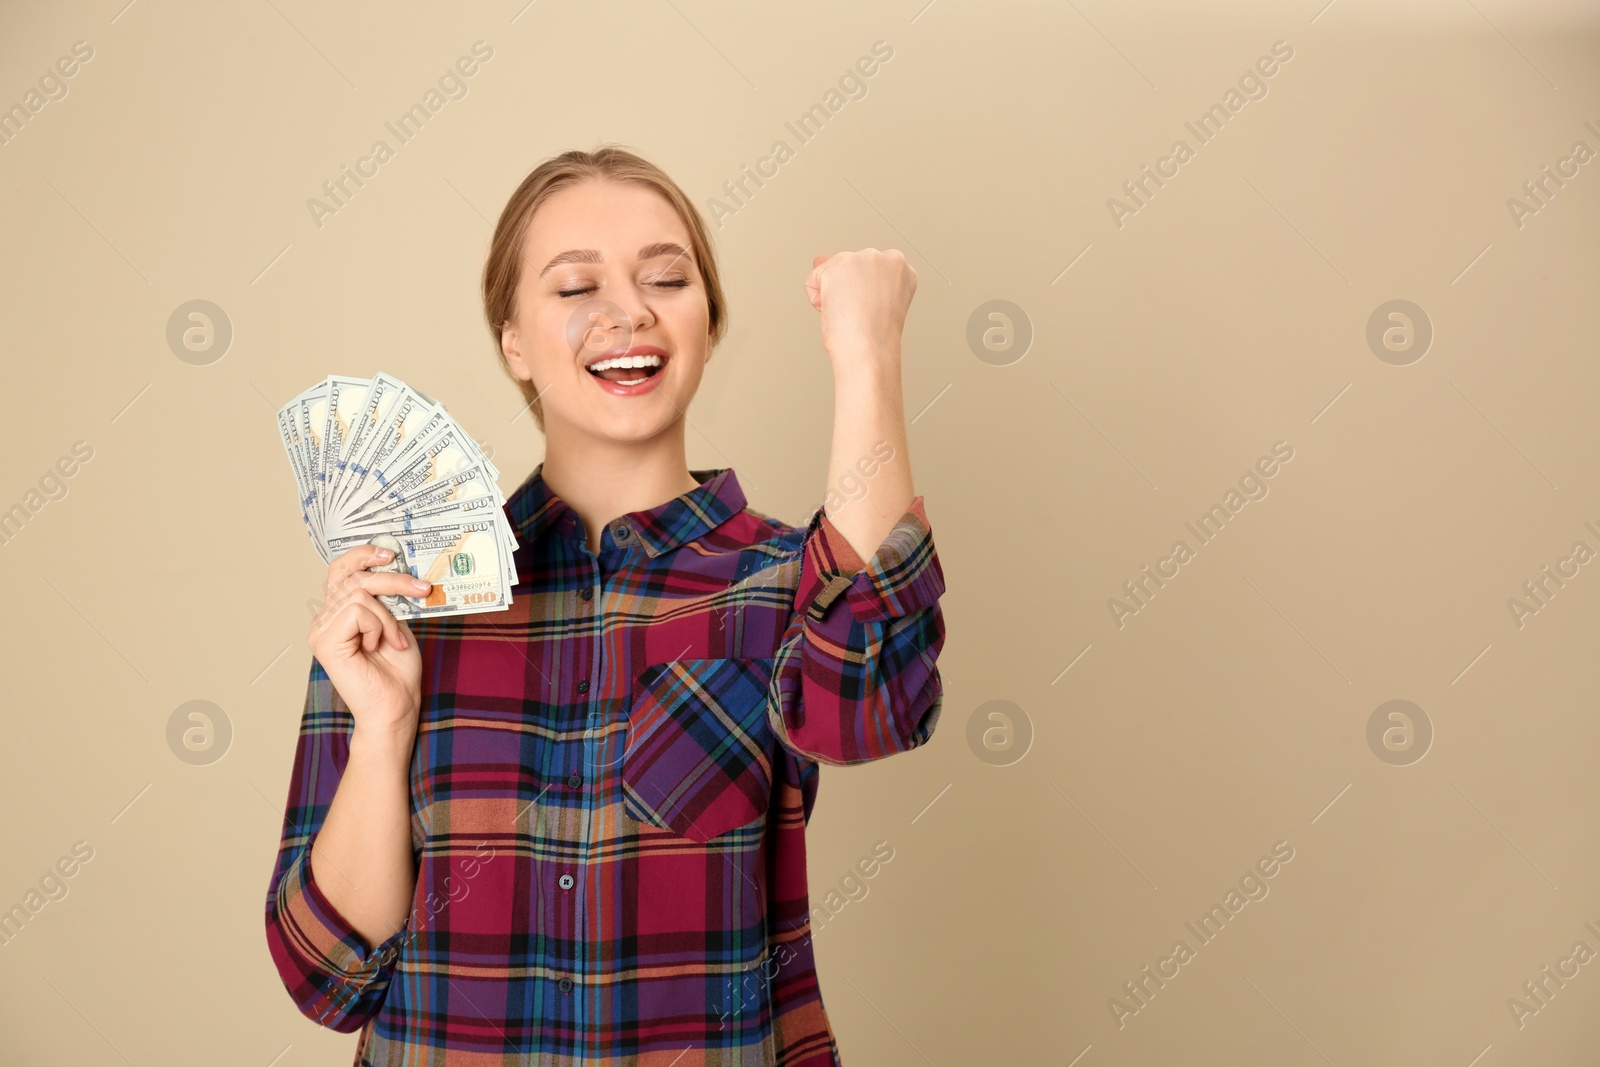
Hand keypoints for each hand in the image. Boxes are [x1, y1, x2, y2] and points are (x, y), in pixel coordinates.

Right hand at [307, 543, 428, 742]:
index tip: (390, 552)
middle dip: (392, 579)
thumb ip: (386, 597)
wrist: (396, 707)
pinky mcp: (324, 641)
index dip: (362, 555)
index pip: (340, 570)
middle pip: (352, 575)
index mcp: (337, 613)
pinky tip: (378, 647)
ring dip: (387, 616)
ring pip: (359, 593)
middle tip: (422, 589)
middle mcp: (323, 619)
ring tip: (393, 640)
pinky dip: (378, 626)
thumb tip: (395, 565)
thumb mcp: (395, 622)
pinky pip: (357, 610)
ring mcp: (320, 630)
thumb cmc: (397, 672)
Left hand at [804, 248, 916, 368]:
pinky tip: (837, 310)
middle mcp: (885, 258)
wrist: (870, 350)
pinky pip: (813, 281)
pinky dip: (817, 299)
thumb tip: (820, 259)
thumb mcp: (874, 300)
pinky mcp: (839, 264)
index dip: (865, 294)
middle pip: (849, 267)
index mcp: (901, 269)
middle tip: (861, 313)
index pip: (869, 271)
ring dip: (833, 294)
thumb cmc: (874, 336)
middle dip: (848, 290)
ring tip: (851, 313)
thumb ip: (852, 276)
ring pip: (831, 272)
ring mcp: (862, 258)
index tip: (872, 309)